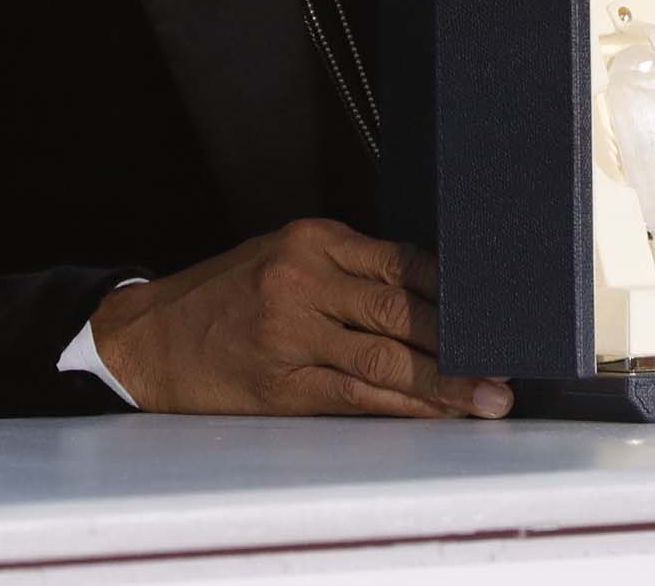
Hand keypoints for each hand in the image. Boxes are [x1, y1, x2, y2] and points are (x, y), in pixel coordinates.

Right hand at [88, 218, 511, 418]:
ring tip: (487, 399)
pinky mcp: (283, 384)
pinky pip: (357, 396)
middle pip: (401, 309)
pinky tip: (435, 413)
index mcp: (312, 240)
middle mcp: (304, 280)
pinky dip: (402, 406)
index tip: (497, 308)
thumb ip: (344, 269)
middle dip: (461, 341)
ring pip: (386, 358)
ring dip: (445, 383)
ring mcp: (292, 334)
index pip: (402, 260)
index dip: (456, 290)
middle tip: (506, 362)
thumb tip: (427, 294)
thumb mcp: (280, 256)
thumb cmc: (223, 297)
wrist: (148, 339)